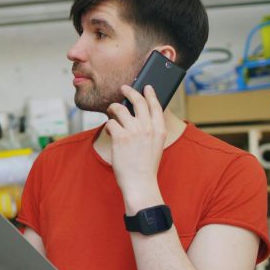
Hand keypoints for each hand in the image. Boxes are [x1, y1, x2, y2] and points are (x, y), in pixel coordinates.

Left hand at [105, 85, 165, 211]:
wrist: (140, 182)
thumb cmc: (145, 167)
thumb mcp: (156, 146)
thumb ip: (151, 130)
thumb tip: (140, 117)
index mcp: (159, 130)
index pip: (156, 106)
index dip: (150, 94)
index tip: (146, 87)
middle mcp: (148, 128)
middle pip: (138, 102)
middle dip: (130, 91)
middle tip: (124, 88)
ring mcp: (134, 131)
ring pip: (120, 109)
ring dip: (113, 108)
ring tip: (111, 111)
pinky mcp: (120, 137)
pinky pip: (111, 123)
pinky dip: (109, 126)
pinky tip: (110, 132)